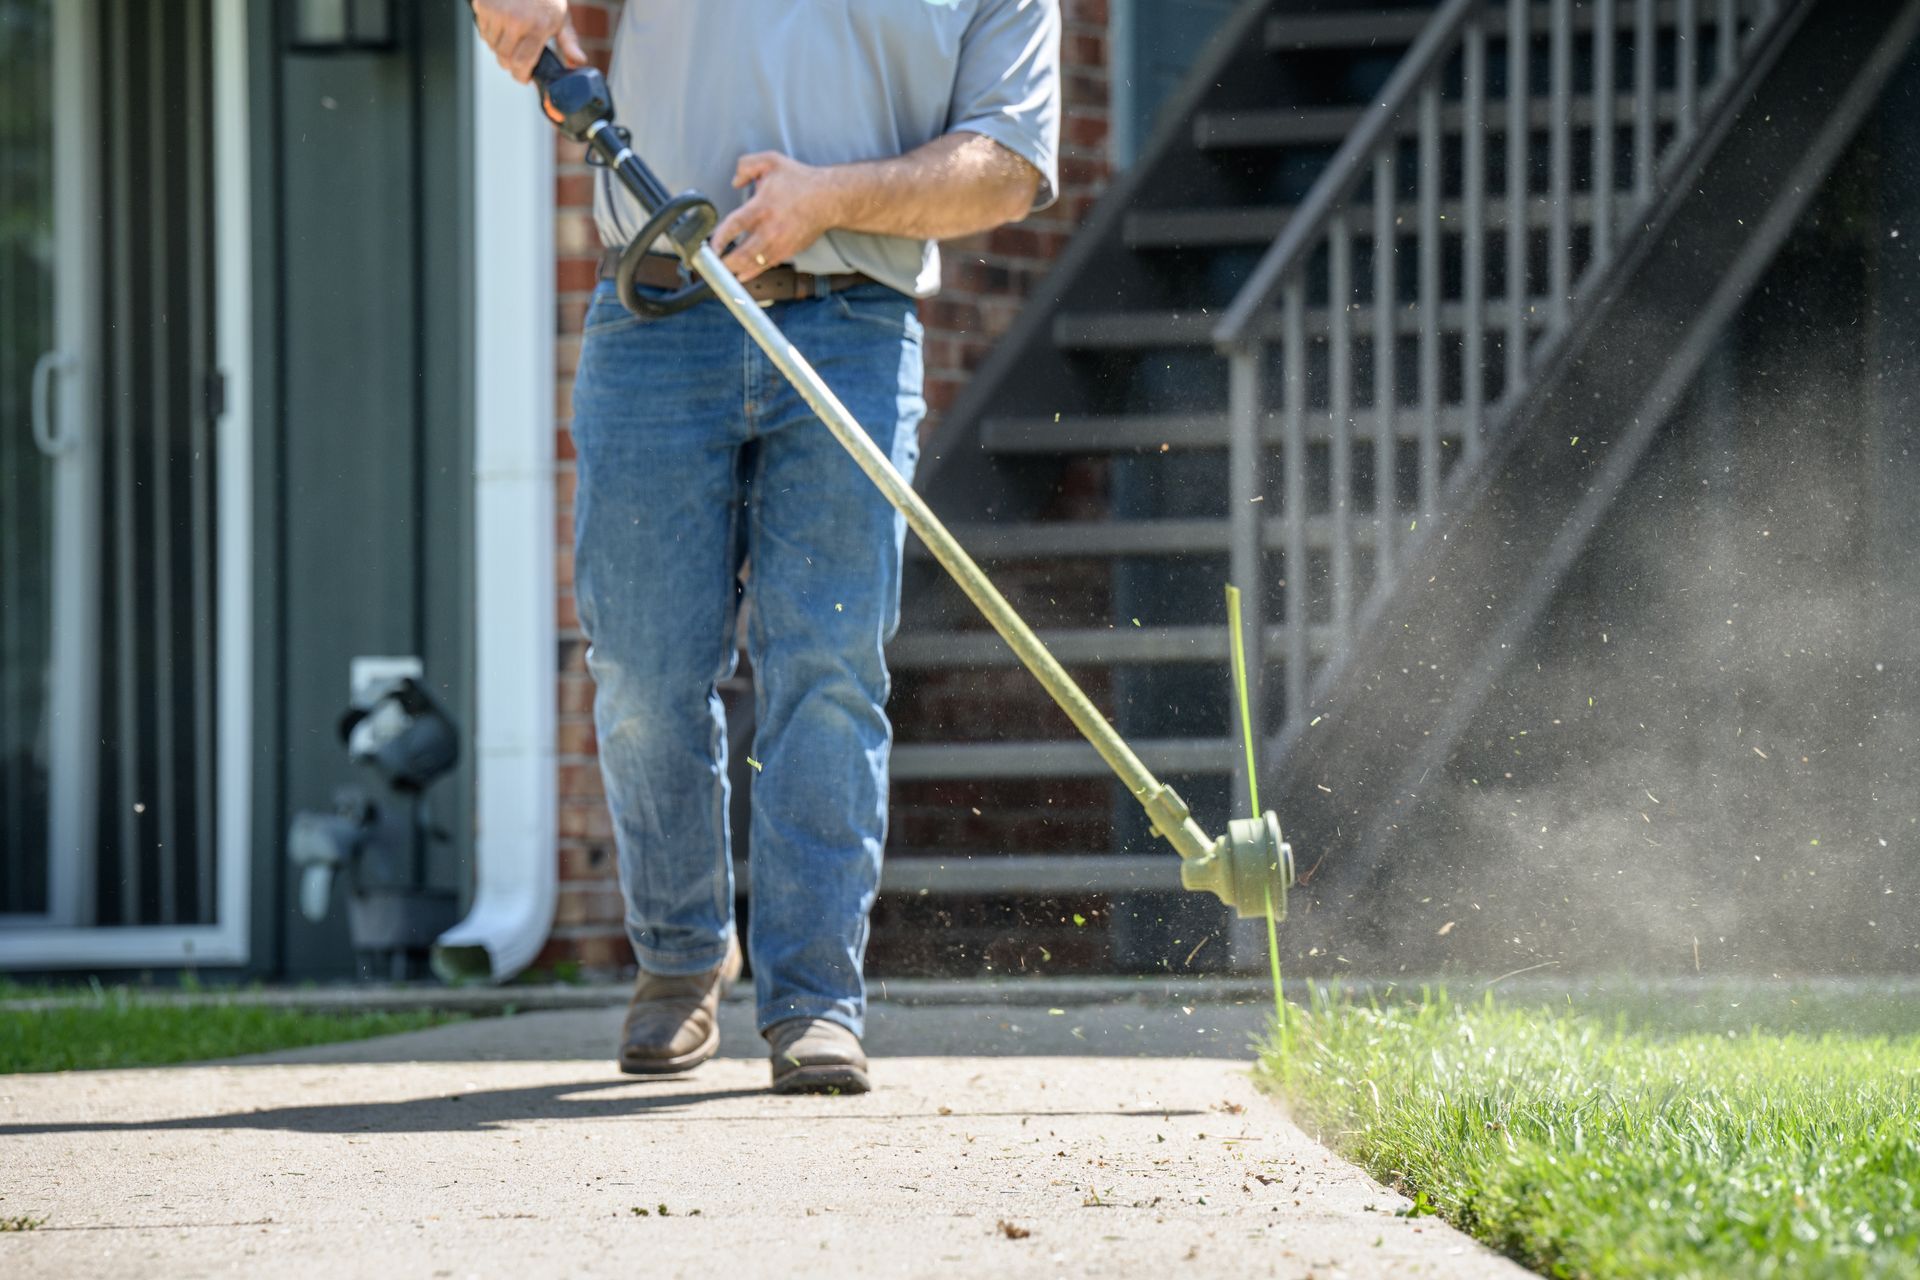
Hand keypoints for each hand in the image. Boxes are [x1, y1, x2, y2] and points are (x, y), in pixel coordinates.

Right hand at [472, 0, 584, 83]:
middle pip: (504, 58)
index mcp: (538, 26)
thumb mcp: (561, 15)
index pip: (522, 63)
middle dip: (509, 64)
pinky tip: (501, 22)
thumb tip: (578, 62)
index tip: (523, 77)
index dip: (521, 75)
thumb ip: (569, 41)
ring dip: (499, 47)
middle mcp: (516, 21)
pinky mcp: (484, 5)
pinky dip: (489, 31)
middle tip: (516, 60)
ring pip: (491, 45)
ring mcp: (498, 13)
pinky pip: (482, 29)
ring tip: (510, 37)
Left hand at [711, 152, 842, 282]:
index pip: (735, 226)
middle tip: (712, 263)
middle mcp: (770, 228)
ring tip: (723, 271)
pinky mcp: (789, 251)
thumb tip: (735, 181)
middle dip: (724, 262)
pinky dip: (753, 272)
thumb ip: (746, 165)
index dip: (719, 238)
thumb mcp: (771, 161)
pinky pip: (767, 266)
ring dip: (736, 270)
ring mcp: (780, 243)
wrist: (829, 198)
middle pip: (742, 253)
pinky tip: (742, 275)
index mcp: (762, 206)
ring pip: (754, 263)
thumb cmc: (801, 180)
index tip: (710, 245)